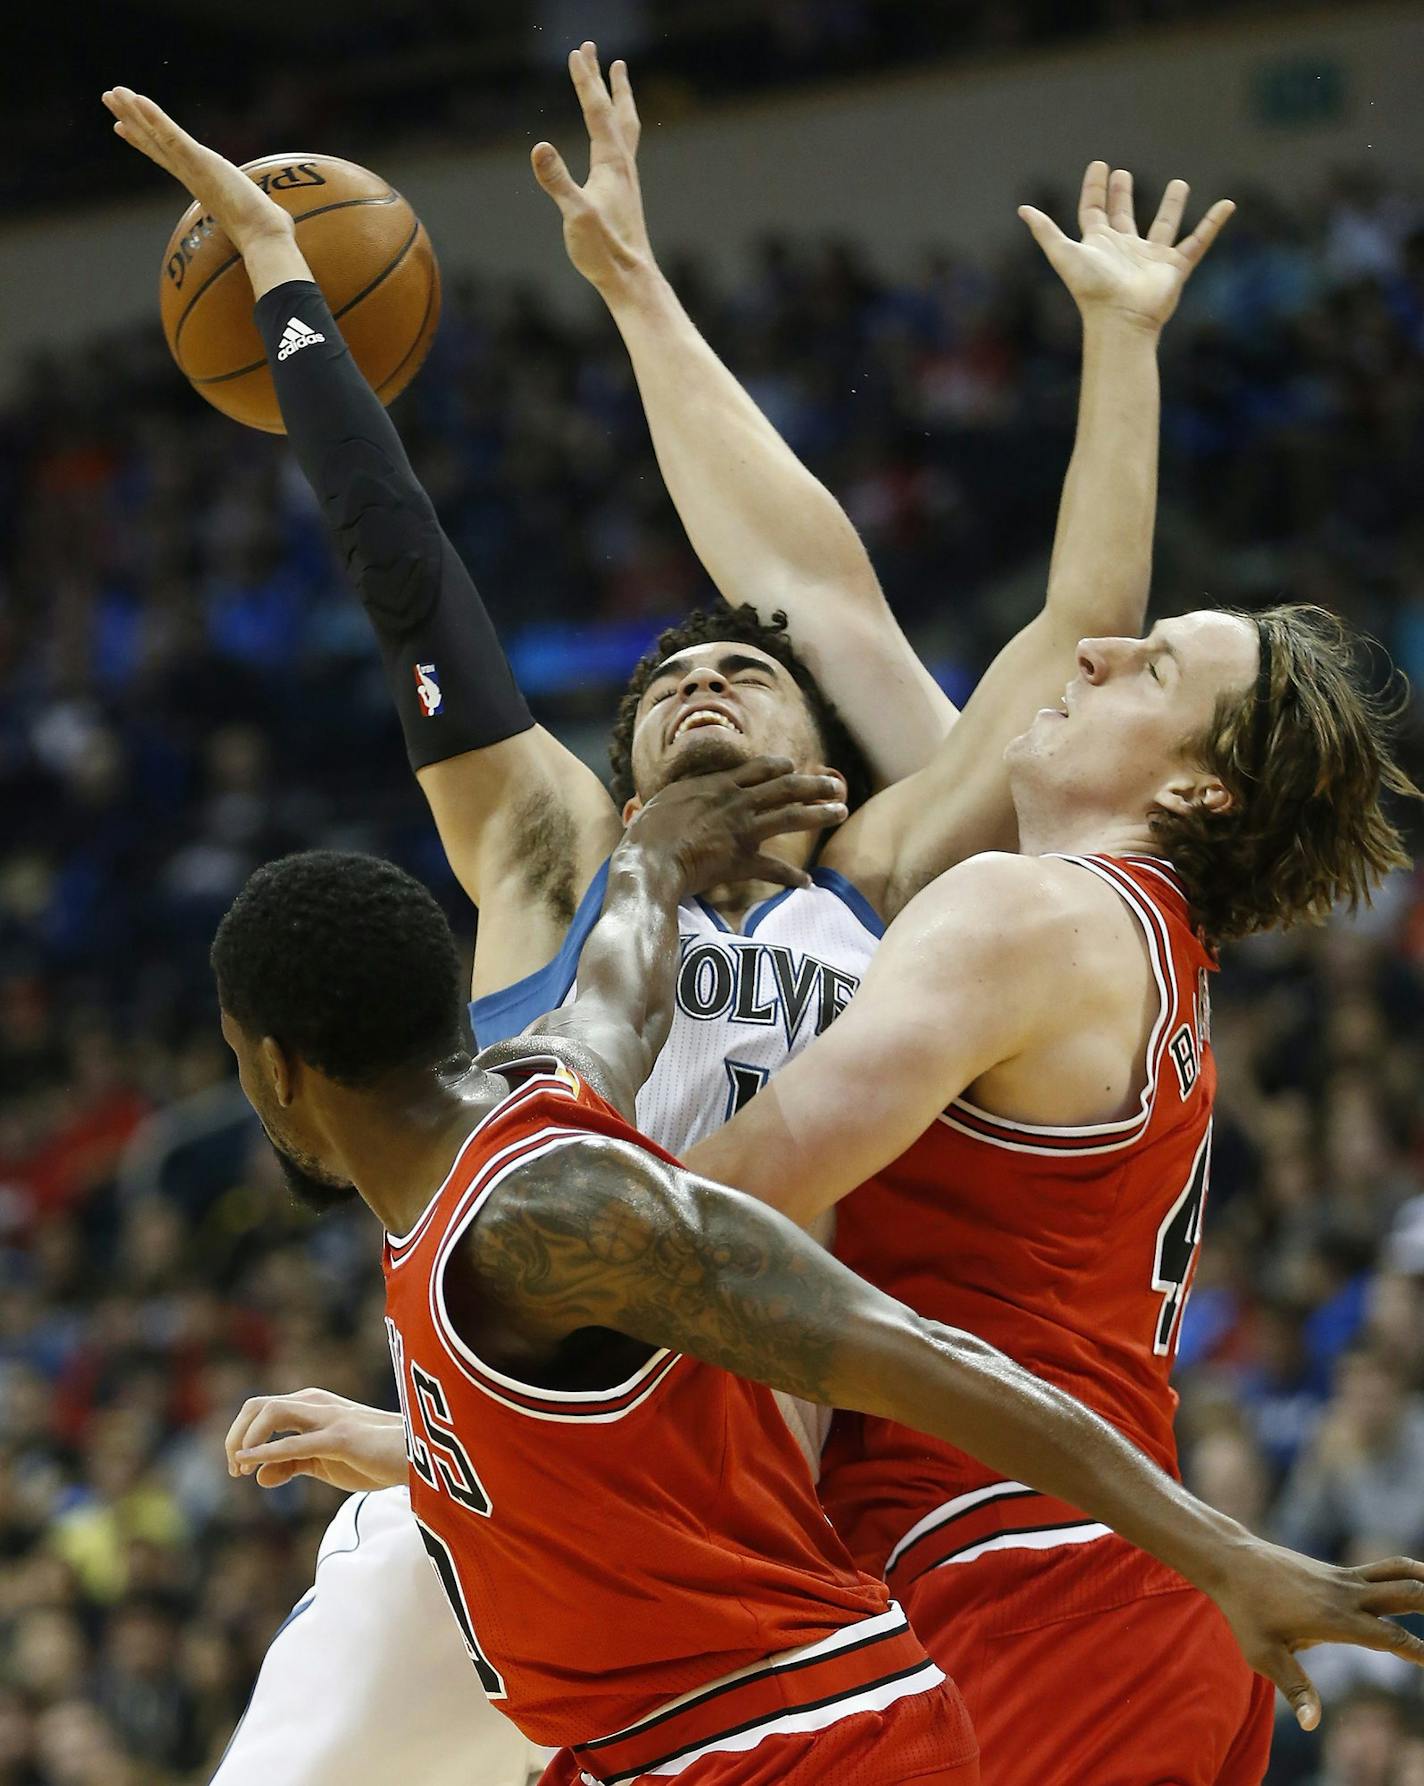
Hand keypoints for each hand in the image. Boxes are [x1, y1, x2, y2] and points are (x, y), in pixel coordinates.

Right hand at [102, 87, 293, 253]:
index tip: (123, 128)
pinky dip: (155, 118)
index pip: (167, 156)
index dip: (144, 141)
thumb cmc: (268, 237)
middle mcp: (191, 176)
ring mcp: (194, 170)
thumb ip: (259, 211)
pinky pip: (172, 137)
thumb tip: (279, 221)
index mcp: (201, 184)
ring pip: (157, 136)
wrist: (267, 242)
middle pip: (154, 142)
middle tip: (108, 98)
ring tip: (111, 92)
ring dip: (134, 112)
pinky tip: (136, 99)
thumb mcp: (259, 215)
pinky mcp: (201, 164)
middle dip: (130, 120)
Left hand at [225, 1387, 406, 1491]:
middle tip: (233, 1469)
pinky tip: (251, 1463)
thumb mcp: (325, 1464)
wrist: (417, 1459)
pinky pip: (297, 1442)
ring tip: (240, 1469)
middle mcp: (316, 1404)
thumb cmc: (373, 1457)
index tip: (237, 1469)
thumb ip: (292, 1465)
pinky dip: (268, 1451)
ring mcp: (329, 1417)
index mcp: (312, 1406)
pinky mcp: (342, 1437)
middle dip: (234, 1435)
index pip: (260, 1409)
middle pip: (257, 1405)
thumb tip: (257, 1476)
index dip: (239, 1437)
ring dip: (245, 1440)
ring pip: (271, 1412)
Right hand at [531, 42, 653, 296]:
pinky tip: (616, 135)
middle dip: (602, 78)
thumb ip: (557, 180)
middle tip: (594, 48)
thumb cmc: (604, 251)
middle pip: (614, 110)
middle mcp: (623, 165)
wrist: (632, 279)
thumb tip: (539, 147)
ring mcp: (626, 178)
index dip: (585, 82)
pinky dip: (620, 126)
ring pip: (625, 125)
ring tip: (619, 76)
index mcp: (611, 164)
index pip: (596, 112)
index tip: (576, 53)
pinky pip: (624, 146)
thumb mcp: (575, 215)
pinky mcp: (625, 193)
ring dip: (619, 97)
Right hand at [626, 756, 846, 895]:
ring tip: (840, 811)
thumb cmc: (647, 832)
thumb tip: (683, 795)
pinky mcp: (742, 861)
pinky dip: (791, 876)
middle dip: (814, 784)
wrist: (649, 860)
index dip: (780, 767)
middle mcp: (736, 802)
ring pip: (791, 816)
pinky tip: (807, 882)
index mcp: (718, 785)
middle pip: (785, 787)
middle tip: (835, 784)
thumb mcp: (665, 800)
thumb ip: (684, 795)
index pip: (759, 769)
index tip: (793, 766)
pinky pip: (774, 869)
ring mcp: (743, 830)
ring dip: (820, 813)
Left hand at [1019, 162, 1232, 331]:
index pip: (1094, 211)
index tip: (1100, 165)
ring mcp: (1150, 258)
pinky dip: (1214, 224)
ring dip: (1171, 205)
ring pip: (1164, 225)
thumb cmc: (1092, 290)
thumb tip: (1022, 210)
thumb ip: (1046, 232)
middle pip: (1124, 216)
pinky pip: (1199, 242)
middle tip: (1122, 174)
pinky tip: (1227, 205)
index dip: (1095, 189)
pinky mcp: (1174, 268)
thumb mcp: (1064, 255)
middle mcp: (1124, 249)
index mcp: (1099, 245)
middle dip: (1123, 196)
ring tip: (1179, 184)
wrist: (1121, 321)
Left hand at [1212, 1541, 1423, 1730]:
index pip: (1392, 1639)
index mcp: (1336, 1619)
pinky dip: (1405, 1573)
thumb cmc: (1245, 1612)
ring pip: (1396, 1573)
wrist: (1231, 1561)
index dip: (1420, 1654)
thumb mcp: (1264, 1655)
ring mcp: (1343, 1579)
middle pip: (1406, 1595)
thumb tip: (1315, 1725)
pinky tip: (1417, 1581)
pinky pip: (1380, 1570)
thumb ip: (1295, 1688)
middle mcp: (1347, 1595)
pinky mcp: (1337, 1572)